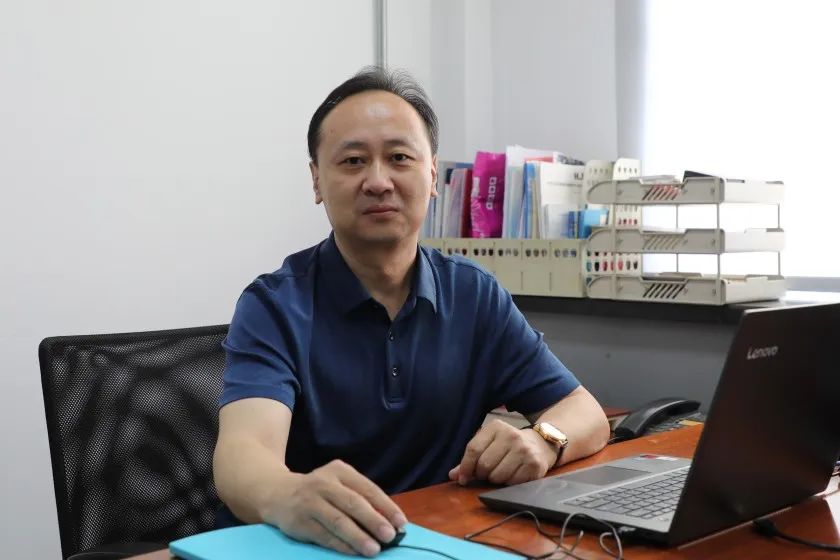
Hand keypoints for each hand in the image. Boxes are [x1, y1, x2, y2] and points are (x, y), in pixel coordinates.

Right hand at [261, 460, 406, 556]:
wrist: (278, 493)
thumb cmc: (320, 491)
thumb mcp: (339, 484)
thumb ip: (361, 497)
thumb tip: (388, 520)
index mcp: (340, 471)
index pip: (367, 489)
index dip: (385, 506)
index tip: (400, 522)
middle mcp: (324, 484)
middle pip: (353, 503)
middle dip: (374, 521)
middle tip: (390, 536)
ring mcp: (310, 502)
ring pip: (338, 521)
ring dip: (358, 537)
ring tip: (374, 549)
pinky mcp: (300, 522)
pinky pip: (324, 536)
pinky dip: (341, 545)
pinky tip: (354, 552)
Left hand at [448, 419, 557, 485]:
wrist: (540, 444)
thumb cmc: (508, 446)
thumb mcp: (489, 444)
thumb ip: (470, 459)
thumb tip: (453, 475)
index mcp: (496, 427)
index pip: (473, 449)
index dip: (465, 467)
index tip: (463, 479)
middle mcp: (511, 435)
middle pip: (484, 465)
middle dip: (482, 474)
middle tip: (487, 473)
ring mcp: (524, 450)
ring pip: (497, 476)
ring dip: (495, 480)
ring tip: (501, 472)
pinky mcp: (534, 464)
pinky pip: (512, 483)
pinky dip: (509, 483)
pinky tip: (513, 475)